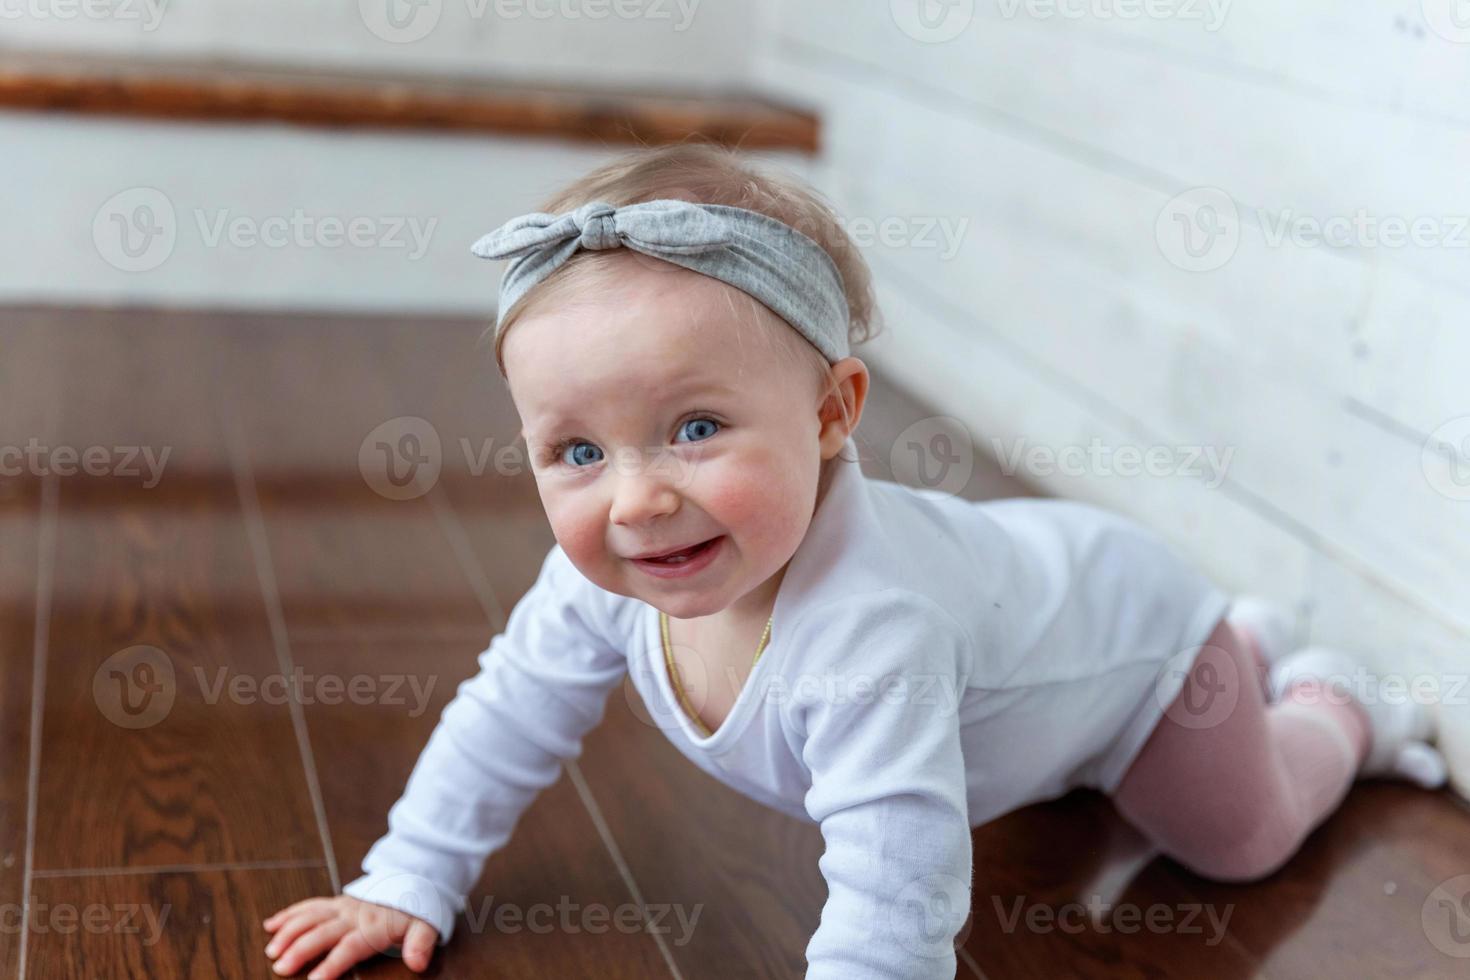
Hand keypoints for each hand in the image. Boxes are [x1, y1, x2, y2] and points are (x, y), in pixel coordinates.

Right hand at [262, 894, 438, 977]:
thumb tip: (418, 963)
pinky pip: (309, 905)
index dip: (332, 964)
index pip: (349, 947)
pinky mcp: (335, 902)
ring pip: (310, 917)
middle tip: (280, 967)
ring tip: (271, 950)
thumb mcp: (427, 926)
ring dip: (288, 932)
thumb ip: (421, 944)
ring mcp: (341, 907)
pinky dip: (289, 914)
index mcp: (372, 927)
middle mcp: (352, 915)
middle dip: (300, 949)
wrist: (413, 880)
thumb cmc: (416, 911)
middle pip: (322, 933)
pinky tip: (270, 925)